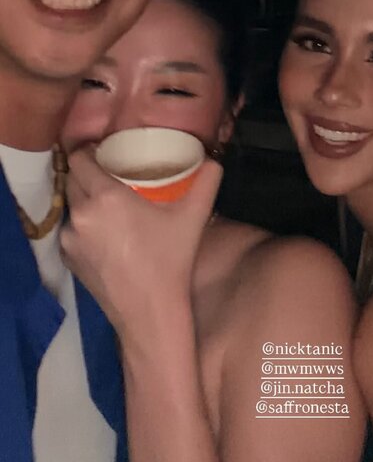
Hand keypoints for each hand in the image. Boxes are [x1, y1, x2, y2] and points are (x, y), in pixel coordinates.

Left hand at [60, 147, 222, 338]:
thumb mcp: (193, 216)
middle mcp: (81, 214)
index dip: (88, 151)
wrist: (149, 310)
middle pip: (73, 180)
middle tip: (112, 174)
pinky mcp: (68, 258)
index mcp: (105, 197)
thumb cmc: (170, 259)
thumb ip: (207, 182)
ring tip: (109, 204)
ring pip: (72, 205)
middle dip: (88, 173)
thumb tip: (213, 161)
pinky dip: (84, 226)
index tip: (105, 151)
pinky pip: (72, 230)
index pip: (79, 159)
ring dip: (85, 199)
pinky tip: (105, 232)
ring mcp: (71, 238)